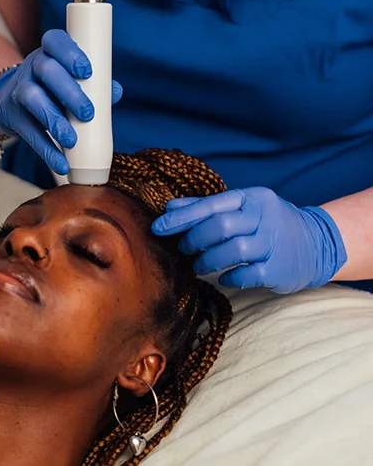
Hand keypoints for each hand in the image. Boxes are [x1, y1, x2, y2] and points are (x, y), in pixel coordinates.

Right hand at [0, 29, 122, 174]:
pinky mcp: (11, 115)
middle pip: (46, 70)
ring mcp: (19, 89)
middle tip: (88, 113)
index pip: (55, 40)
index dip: (69, 52)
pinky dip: (46, 149)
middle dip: (69, 91)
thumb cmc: (53, 89)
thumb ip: (95, 86)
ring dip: (53, 119)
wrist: (12, 102)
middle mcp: (32, 66)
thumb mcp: (71, 81)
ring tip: (71, 140)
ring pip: (32, 98)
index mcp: (50, 52)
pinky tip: (62, 164)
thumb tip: (115, 92)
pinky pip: (27, 131)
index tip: (86, 71)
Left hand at [152, 187, 346, 292]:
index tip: (159, 227)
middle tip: (183, 249)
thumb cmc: (269, 223)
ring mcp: (274, 243)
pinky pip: (247, 274)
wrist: (318, 243)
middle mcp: (265, 217)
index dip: (182, 216)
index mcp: (253, 198)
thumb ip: (206, 207)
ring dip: (208, 260)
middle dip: (194, 239)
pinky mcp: (280, 269)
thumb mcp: (243, 208)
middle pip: (220, 226)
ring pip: (233, 250)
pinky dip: (230, 277)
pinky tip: (223, 278)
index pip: (212, 204)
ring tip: (198, 265)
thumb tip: (170, 207)